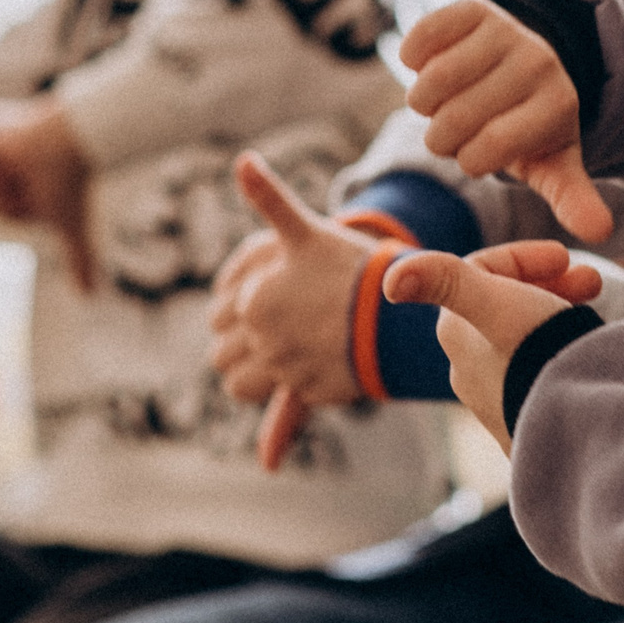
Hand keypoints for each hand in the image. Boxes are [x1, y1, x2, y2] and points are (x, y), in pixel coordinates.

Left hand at [0, 97, 97, 285]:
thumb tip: (91, 297)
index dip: (9, 211)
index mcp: (6, 181)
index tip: (34, 193)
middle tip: (27, 180)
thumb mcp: (69, 227)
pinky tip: (5, 157)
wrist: (69, 145)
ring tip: (17, 167)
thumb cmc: (71, 182)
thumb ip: (77, 259)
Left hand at [208, 154, 381, 470]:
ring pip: (241, 384)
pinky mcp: (309, 394)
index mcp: (254, 300)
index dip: (237, 306)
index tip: (260, 298)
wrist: (401, 307)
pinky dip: (274, 439)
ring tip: (274, 357)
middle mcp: (264, 339)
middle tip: (267, 327)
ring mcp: (286, 369)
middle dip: (238, 343)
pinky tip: (268, 462)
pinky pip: (281, 416)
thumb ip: (269, 200)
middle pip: (223, 354)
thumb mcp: (308, 230)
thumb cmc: (351, 264)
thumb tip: (241, 160)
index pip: (221, 313)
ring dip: (249, 377)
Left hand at [383, 241, 600, 451]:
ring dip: (555, 316)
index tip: (567, 256)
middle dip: (546, 284)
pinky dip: (560, 351)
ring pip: (523, 338)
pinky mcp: (524, 422)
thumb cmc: (535, 354)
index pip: (482, 272)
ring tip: (592, 316)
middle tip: (592, 282)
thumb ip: (445, 281)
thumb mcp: (495, 304)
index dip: (526, 257)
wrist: (575, 423)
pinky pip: (540, 370)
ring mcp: (495, 398)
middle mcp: (466, 368)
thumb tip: (389, 281)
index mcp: (455, 333)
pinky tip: (583, 353)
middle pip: (502, 304)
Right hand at [399, 0, 613, 242]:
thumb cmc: (532, 125)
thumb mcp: (554, 162)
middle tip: (456, 130)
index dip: (468, 161)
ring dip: (423, 102)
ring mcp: (506, 31)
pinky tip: (430, 67)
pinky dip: (413, 60)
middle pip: (454, 120)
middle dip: (442, 136)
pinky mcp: (474, 7)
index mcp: (559, 106)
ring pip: (431, 83)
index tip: (480, 153)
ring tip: (442, 103)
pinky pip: (420, 40)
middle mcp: (538, 62)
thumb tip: (600, 232)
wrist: (530, 59)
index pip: (485, 153)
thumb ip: (572, 196)